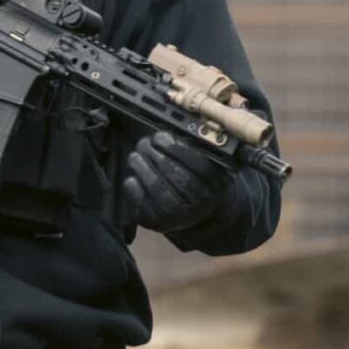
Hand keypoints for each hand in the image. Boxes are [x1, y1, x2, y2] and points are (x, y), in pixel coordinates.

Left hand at [120, 130, 234, 234]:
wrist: (196, 213)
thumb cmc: (199, 182)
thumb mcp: (209, 164)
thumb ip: (198, 148)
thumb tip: (174, 125)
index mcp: (215, 185)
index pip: (198, 165)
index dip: (176, 149)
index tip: (161, 137)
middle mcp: (199, 204)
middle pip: (175, 175)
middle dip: (155, 155)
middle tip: (144, 142)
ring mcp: (178, 216)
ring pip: (157, 188)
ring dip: (142, 167)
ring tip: (136, 155)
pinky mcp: (157, 223)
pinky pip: (142, 203)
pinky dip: (134, 187)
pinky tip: (133, 176)